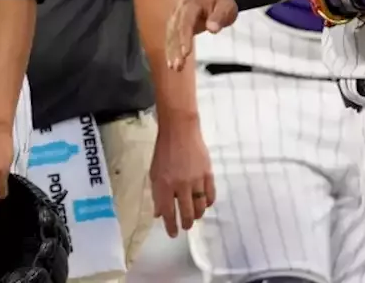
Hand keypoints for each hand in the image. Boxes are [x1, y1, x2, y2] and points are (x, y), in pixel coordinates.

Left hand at [150, 113, 214, 237]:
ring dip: (197, 216)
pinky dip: (207, 203)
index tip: (172, 234)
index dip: (170, 225)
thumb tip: (158, 213)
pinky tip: (204, 204)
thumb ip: (157, 193)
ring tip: (194, 217)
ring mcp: (196, 180)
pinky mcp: (208, 174)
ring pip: (200, 207)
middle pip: (187, 213)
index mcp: (164, 184)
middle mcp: (180, 185)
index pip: (168, 212)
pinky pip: (210, 196)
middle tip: (185, 227)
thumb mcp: (154, 172)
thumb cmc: (164, 151)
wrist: (180, 131)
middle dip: (186, 224)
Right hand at [166, 0, 238, 70]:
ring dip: (171, 52)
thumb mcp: (227, 6)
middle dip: (176, 49)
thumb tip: (212, 29)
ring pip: (171, 35)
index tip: (186, 53)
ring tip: (175, 68)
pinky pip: (171, 38)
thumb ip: (219, 16)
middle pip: (175, 30)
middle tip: (178, 66)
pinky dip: (171, 50)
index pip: (185, 22)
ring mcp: (176, 16)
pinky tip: (172, 63)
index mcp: (191, 3)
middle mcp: (179, 9)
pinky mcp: (175, 23)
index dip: (184, 38)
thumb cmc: (223, 2)